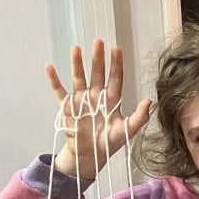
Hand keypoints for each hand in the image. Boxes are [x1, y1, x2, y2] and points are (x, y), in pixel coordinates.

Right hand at [47, 40, 151, 178]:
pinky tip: (50, 67)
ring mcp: (81, 100)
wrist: (91, 156)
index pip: (115, 78)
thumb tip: (149, 101)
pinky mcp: (67, 107)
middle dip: (98, 58)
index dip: (116, 64)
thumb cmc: (110, 142)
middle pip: (97, 73)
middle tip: (98, 41)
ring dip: (77, 64)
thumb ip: (139, 117)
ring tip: (76, 48)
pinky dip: (54, 80)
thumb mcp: (128, 130)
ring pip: (79, 78)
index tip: (117, 49)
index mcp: (112, 100)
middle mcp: (96, 96)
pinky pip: (59, 92)